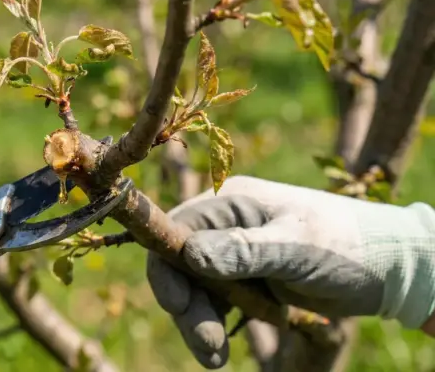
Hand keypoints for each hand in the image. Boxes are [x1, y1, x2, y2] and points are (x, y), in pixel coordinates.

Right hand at [146, 176, 434, 368]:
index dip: (167, 266)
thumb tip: (189, 256)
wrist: (389, 267)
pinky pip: (216, 303)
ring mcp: (234, 252)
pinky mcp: (246, 278)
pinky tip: (225, 350)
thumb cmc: (347, 245)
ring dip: (200, 324)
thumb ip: (243, 251)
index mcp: (232, 202)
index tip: (177, 303)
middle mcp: (226, 224)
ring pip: (196, 289)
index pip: (176, 230)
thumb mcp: (296, 248)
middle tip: (208, 346)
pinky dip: (217, 326)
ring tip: (215, 358)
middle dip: (188, 307)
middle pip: (181, 265)